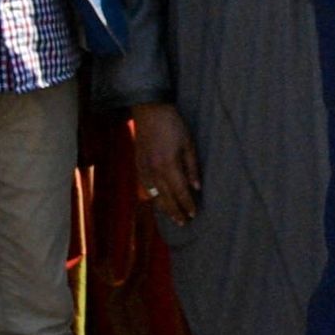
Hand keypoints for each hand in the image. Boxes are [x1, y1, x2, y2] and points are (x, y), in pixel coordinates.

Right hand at [132, 101, 200, 221]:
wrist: (149, 111)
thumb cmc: (173, 126)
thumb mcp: (188, 144)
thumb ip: (192, 168)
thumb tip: (197, 188)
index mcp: (168, 165)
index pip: (180, 192)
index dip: (187, 204)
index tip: (194, 214)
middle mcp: (154, 171)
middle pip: (166, 198)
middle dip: (176, 211)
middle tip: (184, 222)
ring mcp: (143, 169)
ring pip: (154, 195)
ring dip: (164, 208)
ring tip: (173, 217)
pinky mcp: (138, 165)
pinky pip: (145, 187)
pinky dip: (153, 197)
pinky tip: (158, 202)